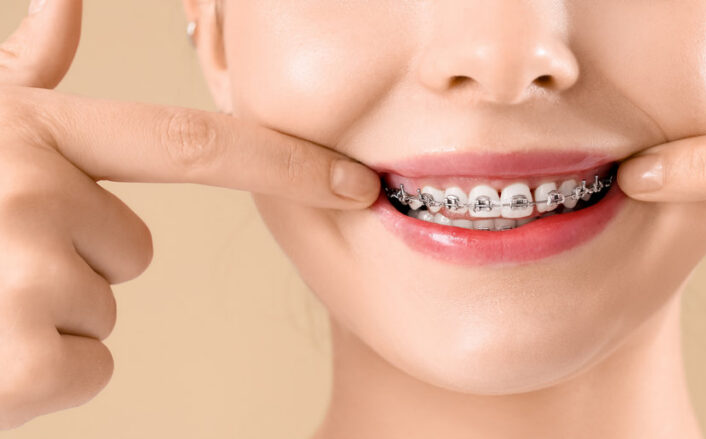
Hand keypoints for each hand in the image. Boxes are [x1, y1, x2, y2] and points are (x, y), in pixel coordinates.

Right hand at [0, 0, 378, 428]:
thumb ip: (20, 73)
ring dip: (45, 315)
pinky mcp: (21, 359)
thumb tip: (64, 0)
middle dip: (78, 261)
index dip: (285, 161)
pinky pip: (91, 368)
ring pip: (104, 309)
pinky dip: (41, 376)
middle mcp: (30, 190)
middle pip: (131, 249)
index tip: (358, 182)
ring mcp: (23, 274)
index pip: (188, 143)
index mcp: (29, 133)